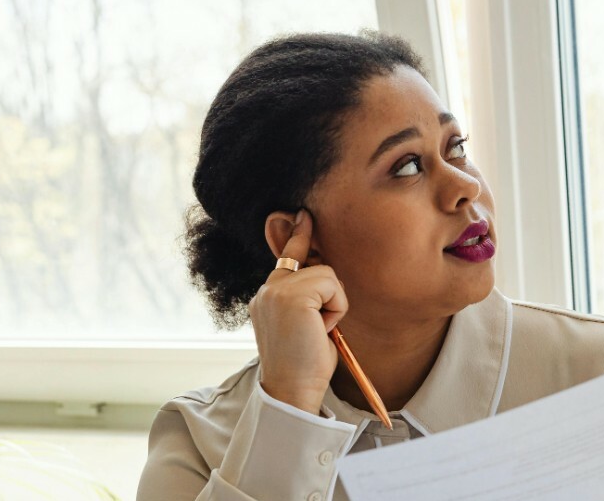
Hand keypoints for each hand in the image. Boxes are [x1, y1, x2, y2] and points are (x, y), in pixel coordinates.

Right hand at [249, 210, 346, 414]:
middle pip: (312, 261)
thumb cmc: (306, 364)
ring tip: (318, 330)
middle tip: (319, 327)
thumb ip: (309, 298)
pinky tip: (321, 329)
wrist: (293, 389)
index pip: (287, 258)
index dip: (297, 235)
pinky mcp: (290, 294)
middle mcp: (267, 289)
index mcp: (267, 297)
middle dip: (329, 291)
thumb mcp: (306, 324)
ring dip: (333, 304)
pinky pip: (332, 285)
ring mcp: (275, 290)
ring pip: (326, 274)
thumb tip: (326, 275)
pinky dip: (336, 307)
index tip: (302, 215)